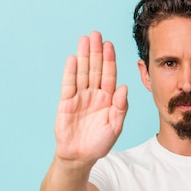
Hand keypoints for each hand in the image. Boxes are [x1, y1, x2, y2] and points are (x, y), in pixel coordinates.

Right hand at [54, 31, 127, 164]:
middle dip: (96, 52)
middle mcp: (94, 95)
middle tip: (96, 34)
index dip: (109, 60)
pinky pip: (69, 85)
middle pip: (95, 69)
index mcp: (108, 99)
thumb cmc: (100, 143)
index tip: (109, 44)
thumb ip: (120, 107)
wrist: (80, 156)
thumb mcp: (115, 127)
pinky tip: (72, 59)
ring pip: (82, 73)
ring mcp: (79, 97)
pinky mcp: (66, 103)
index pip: (109, 75)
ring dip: (83, 56)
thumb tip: (124, 88)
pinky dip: (70, 72)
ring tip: (84, 39)